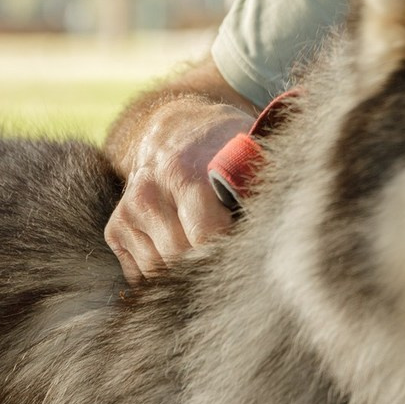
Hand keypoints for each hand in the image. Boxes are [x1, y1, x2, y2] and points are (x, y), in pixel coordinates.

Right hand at [105, 97, 253, 282]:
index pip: (204, 237)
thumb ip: (262, 181)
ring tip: (214, 262)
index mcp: (184, 174)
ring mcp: (129, 213)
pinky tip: (188, 260)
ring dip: (187, 273)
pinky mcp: (116, 229)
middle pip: (180, 258)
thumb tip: (288, 219)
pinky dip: (166, 275)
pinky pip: (141, 273)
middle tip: (236, 264)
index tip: (252, 258)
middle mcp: (149, 194)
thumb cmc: (223, 144)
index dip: (231, 254)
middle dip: (210, 265)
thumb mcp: (248, 148)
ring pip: (159, 270)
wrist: (174, 128)